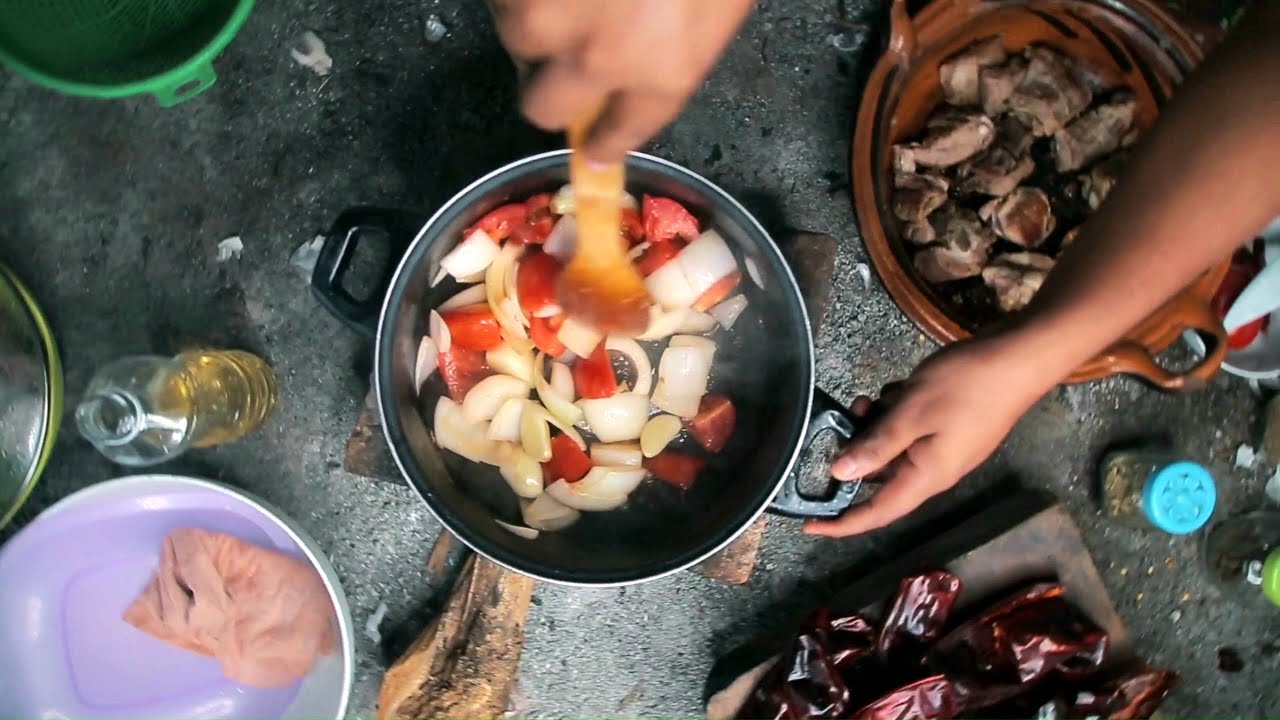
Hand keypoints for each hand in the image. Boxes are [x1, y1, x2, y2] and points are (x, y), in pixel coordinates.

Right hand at [488, 0, 753, 161]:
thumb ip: (682, 39)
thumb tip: (649, 62)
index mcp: (664, 68)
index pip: (620, 133)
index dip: (607, 139)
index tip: (596, 145)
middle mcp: (595, 54)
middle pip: (543, 106)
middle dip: (552, 82)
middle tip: (566, 47)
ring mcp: (539, 13)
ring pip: (516, 35)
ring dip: (534, 12)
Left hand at [804, 334, 1055, 536]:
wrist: (1021, 357)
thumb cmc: (967, 386)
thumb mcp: (911, 413)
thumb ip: (875, 447)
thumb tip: (840, 475)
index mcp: (927, 476)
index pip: (878, 513)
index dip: (843, 524)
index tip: (811, 526)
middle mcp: (934, 469)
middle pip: (881, 476)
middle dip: (857, 451)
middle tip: (846, 418)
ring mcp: (944, 447)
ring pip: (894, 447)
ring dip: (876, 426)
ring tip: (868, 399)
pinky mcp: (949, 426)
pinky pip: (910, 429)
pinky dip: (896, 413)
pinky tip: (896, 389)